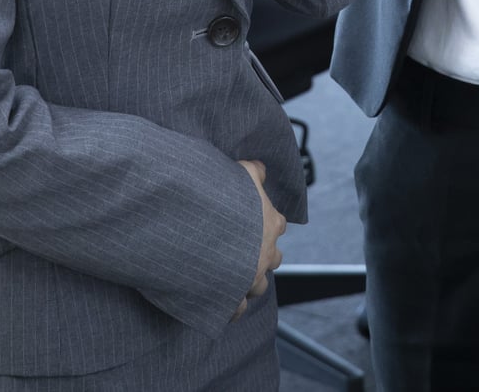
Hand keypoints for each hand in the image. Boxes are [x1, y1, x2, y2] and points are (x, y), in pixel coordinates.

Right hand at [231, 159, 285, 319]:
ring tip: (233, 278)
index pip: (277, 226)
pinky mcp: (233, 298)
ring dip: (249, 283)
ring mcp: (251, 277)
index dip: (267, 226)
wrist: (201, 227)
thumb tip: (261, 168)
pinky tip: (221, 303)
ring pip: (259, 287)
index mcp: (271, 224)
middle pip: (273, 259)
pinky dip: (231, 308)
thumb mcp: (241, 174)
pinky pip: (237, 310)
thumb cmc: (223, 197)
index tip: (253, 226)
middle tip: (243, 253)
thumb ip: (253, 172)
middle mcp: (266, 253)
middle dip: (262, 257)